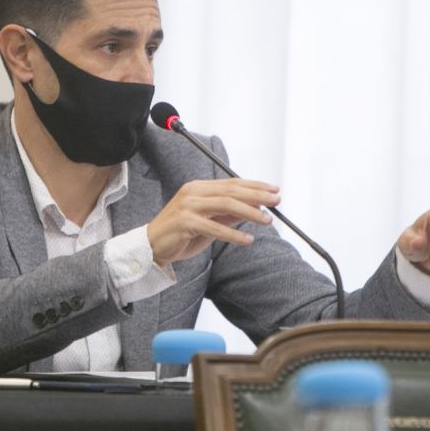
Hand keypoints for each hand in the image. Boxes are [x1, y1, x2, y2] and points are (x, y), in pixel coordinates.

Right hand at [147, 179, 279, 266]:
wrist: (152, 247)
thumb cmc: (182, 235)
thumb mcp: (210, 223)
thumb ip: (229, 215)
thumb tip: (255, 209)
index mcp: (199, 188)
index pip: (232, 183)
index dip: (255, 185)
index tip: (275, 190)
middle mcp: (193, 192)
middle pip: (231, 190)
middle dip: (257, 195)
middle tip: (277, 200)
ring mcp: (188, 206)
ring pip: (225, 205)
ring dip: (250, 212)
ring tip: (267, 220)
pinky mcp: (185, 222)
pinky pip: (214, 227)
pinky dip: (233, 234)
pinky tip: (247, 239)